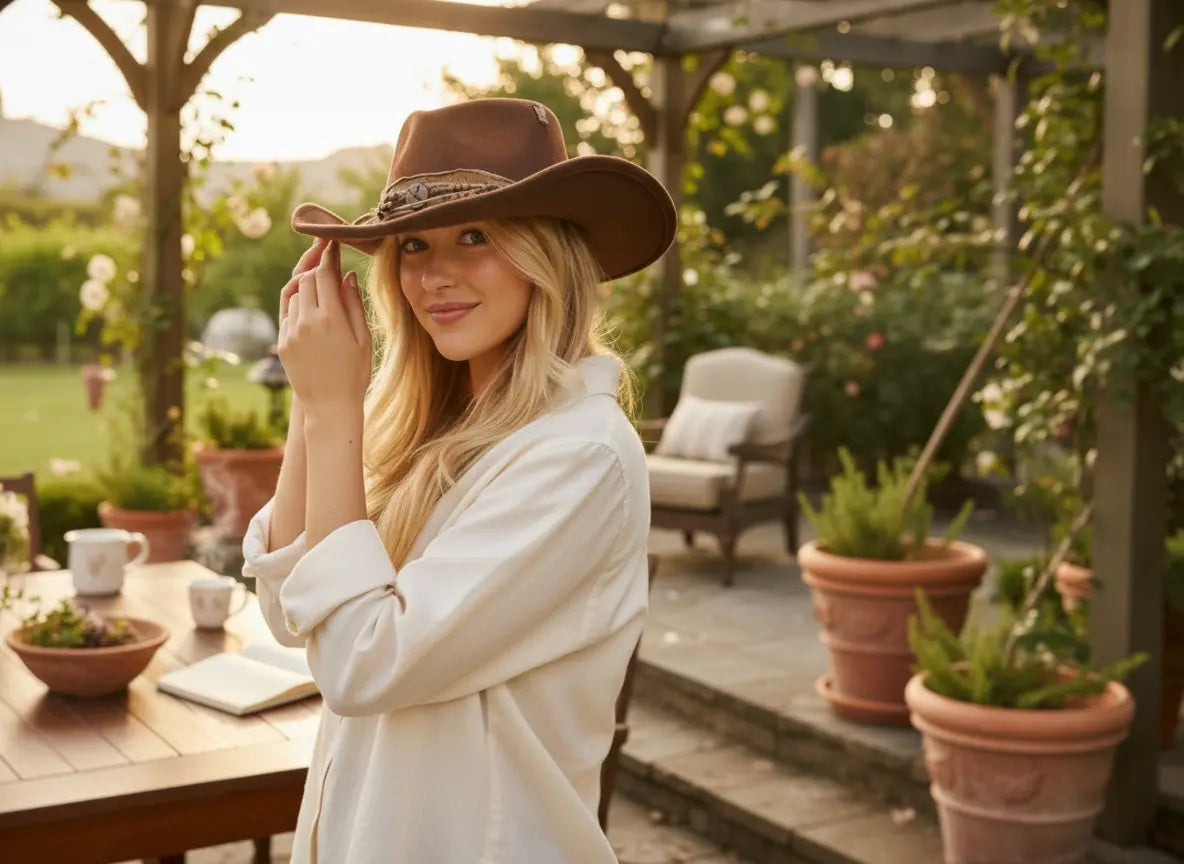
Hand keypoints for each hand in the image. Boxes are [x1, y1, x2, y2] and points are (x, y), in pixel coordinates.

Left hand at [277, 240, 371, 415]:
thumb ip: (353, 303)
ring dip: (306, 283)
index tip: (332, 241)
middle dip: (316, 264)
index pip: (325, 273)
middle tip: (325, 253)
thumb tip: (347, 275)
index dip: (328, 254)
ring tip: (318, 276)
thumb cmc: (355, 373)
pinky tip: (308, 299)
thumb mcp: (362, 338)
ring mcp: (291, 332)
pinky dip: (297, 300)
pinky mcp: (282, 342)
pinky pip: (286, 311)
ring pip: (294, 293)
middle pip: (307, 278)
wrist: (330, 405)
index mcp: (331, 318)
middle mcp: (307, 321)